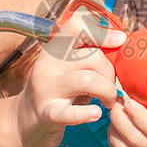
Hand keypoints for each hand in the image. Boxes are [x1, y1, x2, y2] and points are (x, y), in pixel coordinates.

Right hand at [13, 18, 125, 146]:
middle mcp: (48, 64)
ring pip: (88, 80)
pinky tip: (96, 114)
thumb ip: (89, 55)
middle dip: (111, 74)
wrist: (24, 120)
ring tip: (108, 101)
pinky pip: (72, 113)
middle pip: (93, 57)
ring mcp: (46, 88)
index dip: (103, 32)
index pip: (77, 26)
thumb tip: (121, 41)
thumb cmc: (57, 92)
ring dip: (107, 92)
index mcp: (55, 49)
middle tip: (111, 89)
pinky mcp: (47, 113)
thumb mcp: (69, 67)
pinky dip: (89, 114)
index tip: (119, 42)